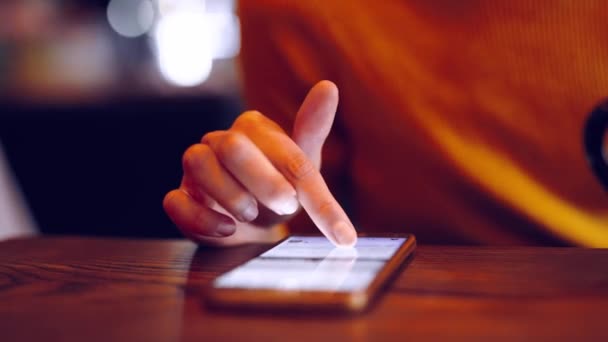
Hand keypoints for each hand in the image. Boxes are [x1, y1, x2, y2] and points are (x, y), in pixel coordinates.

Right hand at [163, 81, 356, 246]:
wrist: (250, 224)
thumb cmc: (278, 188)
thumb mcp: (302, 166)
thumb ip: (313, 130)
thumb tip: (329, 86)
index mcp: (254, 128)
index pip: (285, 152)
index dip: (314, 192)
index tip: (340, 232)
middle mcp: (221, 141)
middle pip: (232, 146)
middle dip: (264, 181)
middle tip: (286, 205)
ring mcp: (197, 168)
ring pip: (199, 165)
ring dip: (232, 197)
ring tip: (251, 214)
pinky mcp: (180, 196)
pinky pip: (176, 201)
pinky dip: (202, 219)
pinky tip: (227, 229)